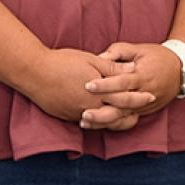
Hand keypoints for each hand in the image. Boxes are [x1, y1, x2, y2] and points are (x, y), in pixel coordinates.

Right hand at [24, 47, 140, 122]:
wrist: (33, 73)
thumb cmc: (63, 62)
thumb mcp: (92, 61)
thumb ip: (112, 68)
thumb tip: (132, 71)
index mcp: (97, 92)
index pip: (123, 98)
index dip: (138, 98)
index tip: (151, 96)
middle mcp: (88, 107)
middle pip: (114, 116)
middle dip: (130, 114)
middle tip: (143, 111)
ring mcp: (75, 114)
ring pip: (101, 123)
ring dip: (114, 120)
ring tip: (127, 117)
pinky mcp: (66, 116)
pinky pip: (87, 122)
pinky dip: (98, 121)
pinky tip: (103, 117)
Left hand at [79, 42, 180, 129]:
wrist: (181, 69)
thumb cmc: (158, 56)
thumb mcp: (140, 49)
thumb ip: (120, 51)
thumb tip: (100, 57)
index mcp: (142, 75)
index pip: (122, 81)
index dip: (105, 84)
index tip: (88, 84)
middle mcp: (144, 92)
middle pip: (121, 104)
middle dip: (102, 110)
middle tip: (83, 111)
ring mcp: (145, 104)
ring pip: (123, 116)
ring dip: (103, 121)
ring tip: (85, 122)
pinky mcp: (145, 111)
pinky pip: (128, 120)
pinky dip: (112, 124)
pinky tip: (98, 125)